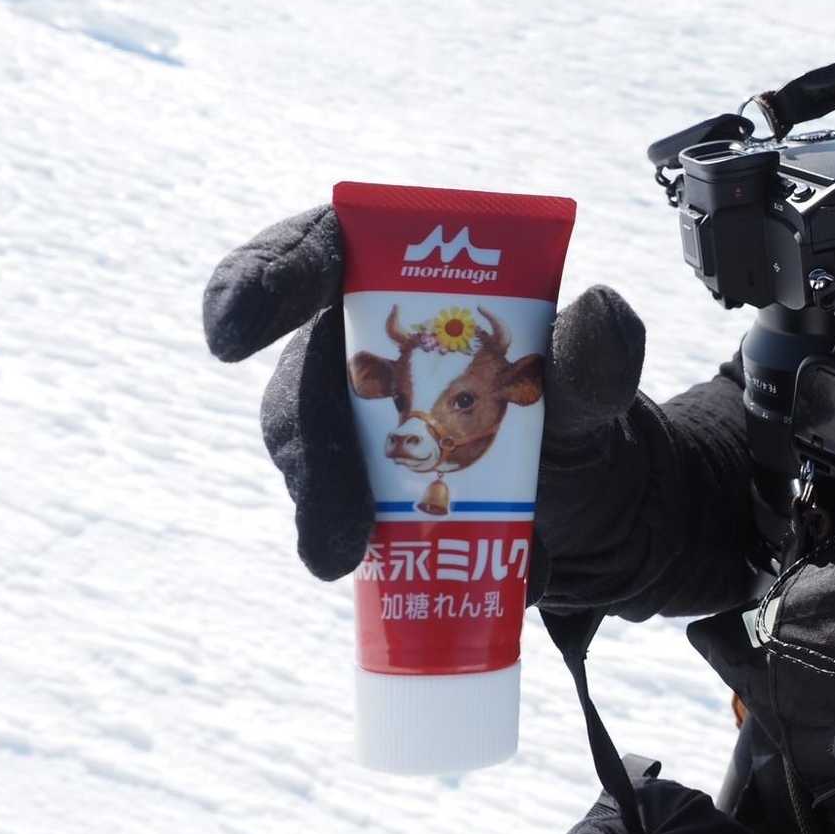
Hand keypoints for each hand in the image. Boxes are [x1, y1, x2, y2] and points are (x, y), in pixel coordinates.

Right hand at [202, 205, 644, 581]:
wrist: (591, 498)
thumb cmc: (575, 409)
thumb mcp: (591, 386)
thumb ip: (593, 354)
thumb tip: (602, 305)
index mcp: (403, 279)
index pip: (317, 252)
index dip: (260, 278)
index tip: (232, 333)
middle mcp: (361, 342)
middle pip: (302, 376)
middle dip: (307, 449)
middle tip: (330, 516)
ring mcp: (351, 420)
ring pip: (310, 453)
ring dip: (324, 508)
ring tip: (352, 559)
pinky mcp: (357, 486)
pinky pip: (344, 518)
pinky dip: (379, 554)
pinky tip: (429, 581)